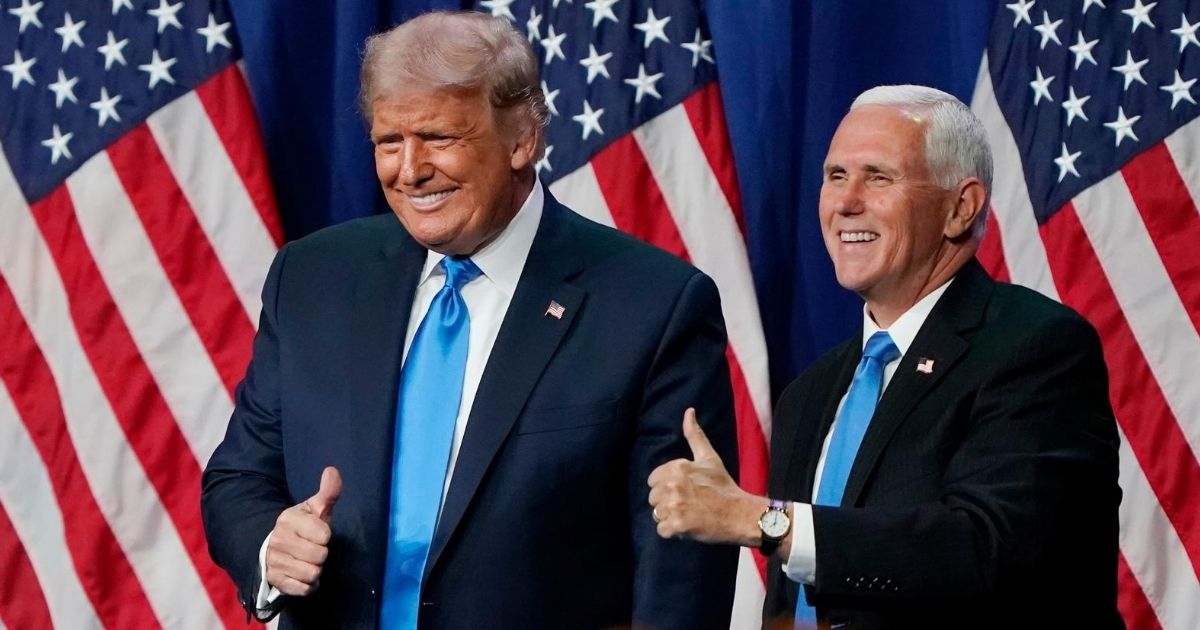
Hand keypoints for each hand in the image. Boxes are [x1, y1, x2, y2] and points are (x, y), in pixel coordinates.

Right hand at [265, 466, 341, 595]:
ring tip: (307, 561)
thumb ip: (328, 492)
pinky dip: (308, 585)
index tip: (318, 533)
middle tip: (313, 548)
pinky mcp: (275, 581)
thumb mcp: (315, 508)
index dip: (325, 535)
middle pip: (319, 556)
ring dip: (315, 570)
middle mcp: (278, 540)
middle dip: (321, 554)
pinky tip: (302, 574)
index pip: (323, 535)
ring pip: (312, 573)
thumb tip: (332, 470)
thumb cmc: (302, 526)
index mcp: (288, 519)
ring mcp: (274, 562)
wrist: (272, 547)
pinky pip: (303, 589)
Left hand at [647, 408, 764, 546]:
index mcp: (677, 467)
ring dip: (670, 518)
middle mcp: (673, 484)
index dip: (667, 487)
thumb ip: (695, 435)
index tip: (686, 491)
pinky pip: (662, 530)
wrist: (740, 514)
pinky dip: (673, 532)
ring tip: (690, 515)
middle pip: (653, 498)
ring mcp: (675, 505)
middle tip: (690, 504)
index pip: (653, 480)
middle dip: (667, 503)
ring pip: (657, 514)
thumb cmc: (724, 486)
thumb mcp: (709, 458)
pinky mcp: (677, 525)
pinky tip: (688, 526)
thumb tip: (688, 411)